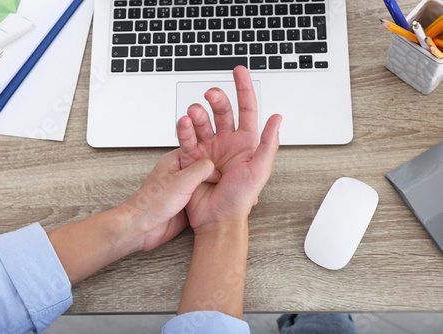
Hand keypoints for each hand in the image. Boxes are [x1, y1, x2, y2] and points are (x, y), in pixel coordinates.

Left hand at [119, 149, 219, 250]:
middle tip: (231, 168)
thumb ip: (201, 169)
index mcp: (175, 161)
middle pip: (205, 166)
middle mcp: (180, 173)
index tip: (226, 152)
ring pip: (206, 182)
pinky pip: (204, 196)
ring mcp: (184, 188)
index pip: (199, 148)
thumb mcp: (182, 181)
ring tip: (229, 182)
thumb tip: (216, 168)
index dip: (213, 150)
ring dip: (215, 184)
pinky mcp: (187, 203)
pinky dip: (212, 197)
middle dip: (217, 168)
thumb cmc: (152, 203)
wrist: (143, 228)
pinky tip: (221, 197)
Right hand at [176, 66, 281, 232]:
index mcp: (246, 143)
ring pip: (202, 122)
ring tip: (194, 113)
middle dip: (216, 99)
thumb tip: (277, 118)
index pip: (247, 108)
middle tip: (210, 94)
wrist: (217, 219)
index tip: (239, 71)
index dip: (244, 88)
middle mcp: (227, 143)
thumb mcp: (259, 170)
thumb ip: (269, 143)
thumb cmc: (240, 199)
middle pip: (222, 111)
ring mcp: (209, 149)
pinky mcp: (192, 158)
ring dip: (198, 113)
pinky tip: (184, 123)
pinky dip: (184, 129)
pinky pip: (187, 138)